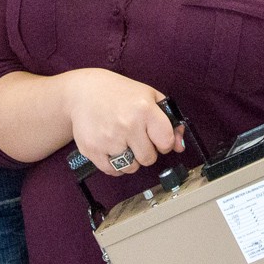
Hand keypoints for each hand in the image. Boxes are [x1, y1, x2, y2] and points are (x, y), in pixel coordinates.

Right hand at [66, 69, 183, 174]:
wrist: (83, 91)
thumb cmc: (119, 93)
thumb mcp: (149, 96)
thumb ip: (169, 121)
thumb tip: (180, 146)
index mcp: (144, 109)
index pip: (166, 142)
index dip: (163, 142)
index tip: (156, 137)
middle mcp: (127, 125)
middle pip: (149, 158)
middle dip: (146, 150)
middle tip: (136, 136)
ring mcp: (109, 139)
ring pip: (131, 168)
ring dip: (130, 159)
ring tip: (122, 140)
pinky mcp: (92, 150)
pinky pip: (113, 172)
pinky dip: (114, 164)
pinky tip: (111, 147)